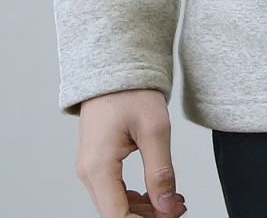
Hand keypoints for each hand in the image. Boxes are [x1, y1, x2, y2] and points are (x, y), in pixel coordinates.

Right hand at [75, 89, 187, 217]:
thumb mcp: (155, 130)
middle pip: (114, 214)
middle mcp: (88, 171)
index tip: (173, 215)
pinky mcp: (96, 161)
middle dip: (147, 217)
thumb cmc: (131, 90)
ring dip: (142, 210)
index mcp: (98, 167)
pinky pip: (112, 191)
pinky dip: (133, 198)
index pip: (117, 217)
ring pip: (114, 205)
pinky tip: (155, 192)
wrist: (115, 64)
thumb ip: (160, 173)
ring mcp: (90, 167)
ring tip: (172, 199)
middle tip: (179, 207)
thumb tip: (168, 209)